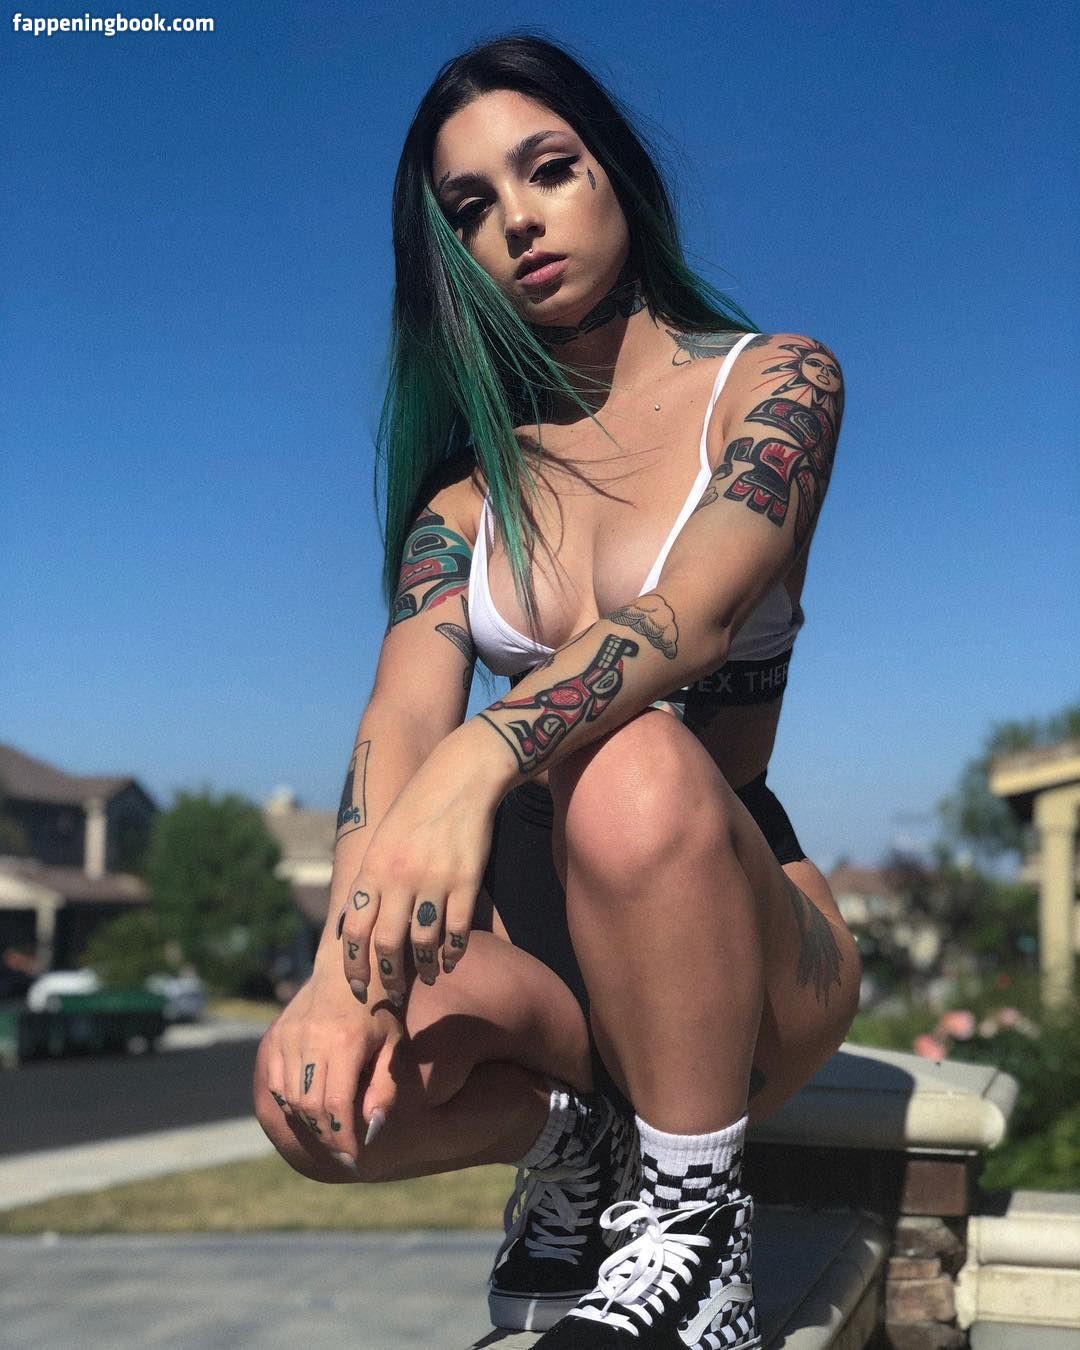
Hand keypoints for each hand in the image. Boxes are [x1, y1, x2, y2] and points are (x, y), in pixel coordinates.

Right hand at [257, 962, 399, 1168]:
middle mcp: (311, 1039)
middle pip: (308, 1106)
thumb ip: (384, 1089)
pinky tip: (309, 1108)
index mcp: (344, 1042)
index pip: (335, 1106)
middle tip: (341, 1152)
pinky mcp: (276, 1036)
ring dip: (308, 1122)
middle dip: (325, 1136)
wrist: (348, 970)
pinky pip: (275, 1083)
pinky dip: (289, 1102)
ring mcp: (289, 1036)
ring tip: (328, 1132)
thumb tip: (372, 1130)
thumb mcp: (393, 1047)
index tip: (354, 1159)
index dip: (342, 1138)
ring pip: (288, 1098)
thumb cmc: (379, 1012)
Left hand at [339, 729, 503, 1006]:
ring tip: (426, 975)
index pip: (354, 930)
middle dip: (388, 977)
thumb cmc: (417, 808)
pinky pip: (457, 930)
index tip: (357, 988)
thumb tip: (352, 924)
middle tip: (393, 994)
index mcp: (373, 868)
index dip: (353, 965)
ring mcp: (434, 880)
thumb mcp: (383, 840)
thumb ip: (370, 881)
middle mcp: (399, 877)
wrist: (460, 777)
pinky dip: (453, 951)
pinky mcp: (466, 880)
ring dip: (423, 967)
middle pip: (387, 943)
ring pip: (423, 942)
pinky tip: (451, 958)